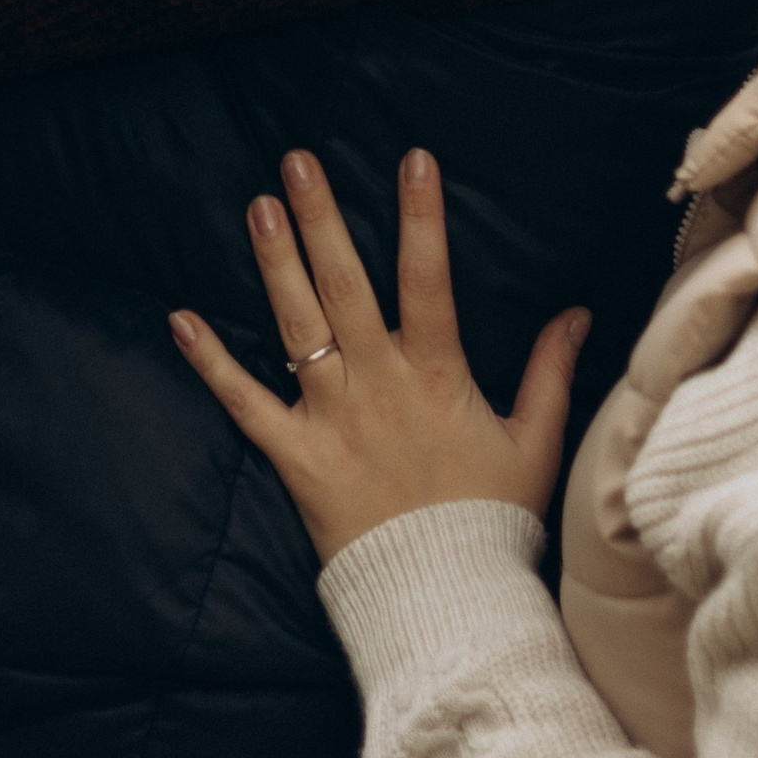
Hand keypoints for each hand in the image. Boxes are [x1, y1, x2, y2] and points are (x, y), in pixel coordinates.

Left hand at [169, 147, 590, 567]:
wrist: (446, 600)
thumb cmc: (493, 521)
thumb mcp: (536, 441)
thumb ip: (550, 371)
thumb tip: (578, 311)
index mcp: (438, 374)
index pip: (430, 278)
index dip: (422, 216)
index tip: (413, 157)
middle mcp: (379, 384)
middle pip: (346, 286)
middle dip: (323, 219)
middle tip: (298, 160)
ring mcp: (333, 418)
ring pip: (297, 327)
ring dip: (275, 264)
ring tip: (259, 207)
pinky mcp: (296, 457)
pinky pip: (246, 405)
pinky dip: (212, 364)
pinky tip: (180, 321)